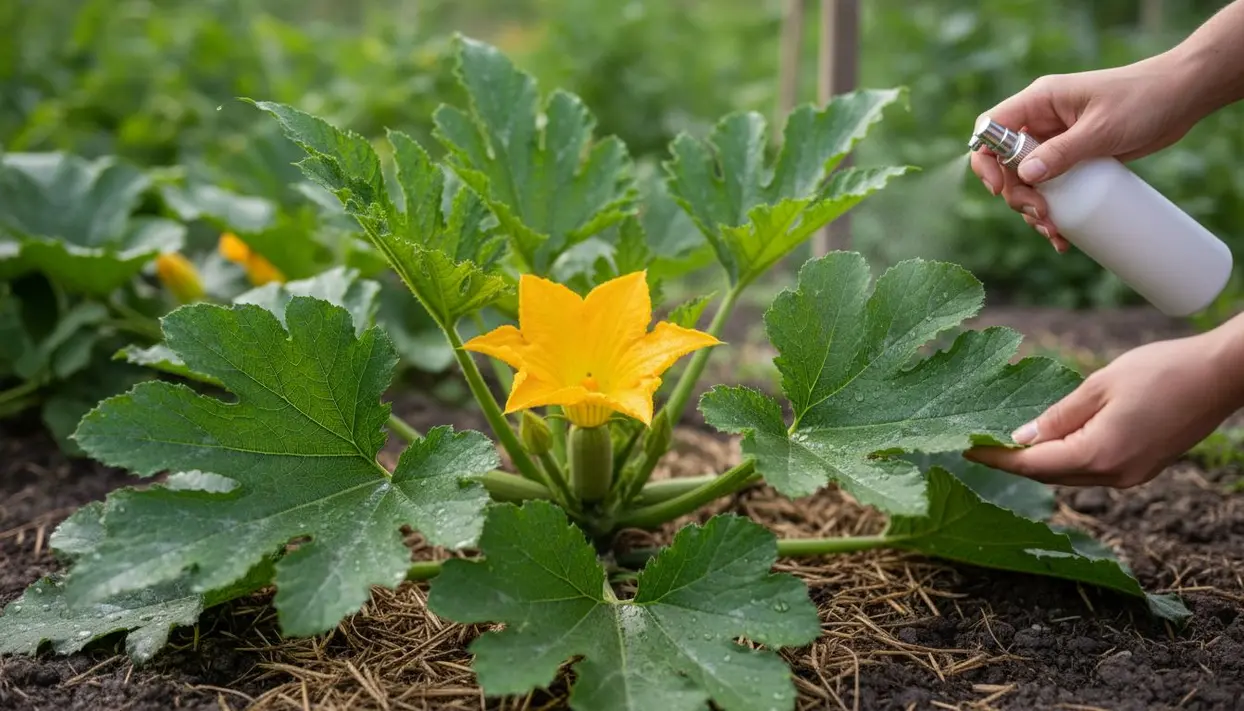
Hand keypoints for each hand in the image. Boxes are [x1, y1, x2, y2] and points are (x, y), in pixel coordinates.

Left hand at [965, 331, 1243, 487]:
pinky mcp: (1142, 469)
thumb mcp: (1098, 385)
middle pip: (1049, 475)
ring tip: (1005, 442)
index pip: (1032, 464)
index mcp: (1099, 455)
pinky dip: (1066, 458)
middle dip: (1012, 462)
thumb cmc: (1161, 370)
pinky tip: (1050, 441)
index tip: (963, 448)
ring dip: (1039, 462)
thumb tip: (1022, 439)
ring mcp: (1131, 476)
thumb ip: (1057, 416)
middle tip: (977, 443)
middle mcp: (1114, 476)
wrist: (1221, 376)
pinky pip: (1092, 469)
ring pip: (1070, 475)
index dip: (995, 457)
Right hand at [970, 52, 1207, 252]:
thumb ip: (1062, 151)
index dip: (986, 160)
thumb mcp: (1101, 129)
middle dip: (1017, 195)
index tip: (1000, 189)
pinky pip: (1051, 187)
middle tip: (1041, 214)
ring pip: (1026, 181)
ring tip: (1054, 230)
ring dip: (1033, 209)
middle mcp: (1042, 121)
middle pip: (1005, 164)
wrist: (1182, 96)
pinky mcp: (1074, 158)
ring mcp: (1057, 141)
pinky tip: (1062, 233)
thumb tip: (1025, 177)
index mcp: (1039, 102)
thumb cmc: (1143, 100)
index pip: (991, 128)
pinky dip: (1052, 211)